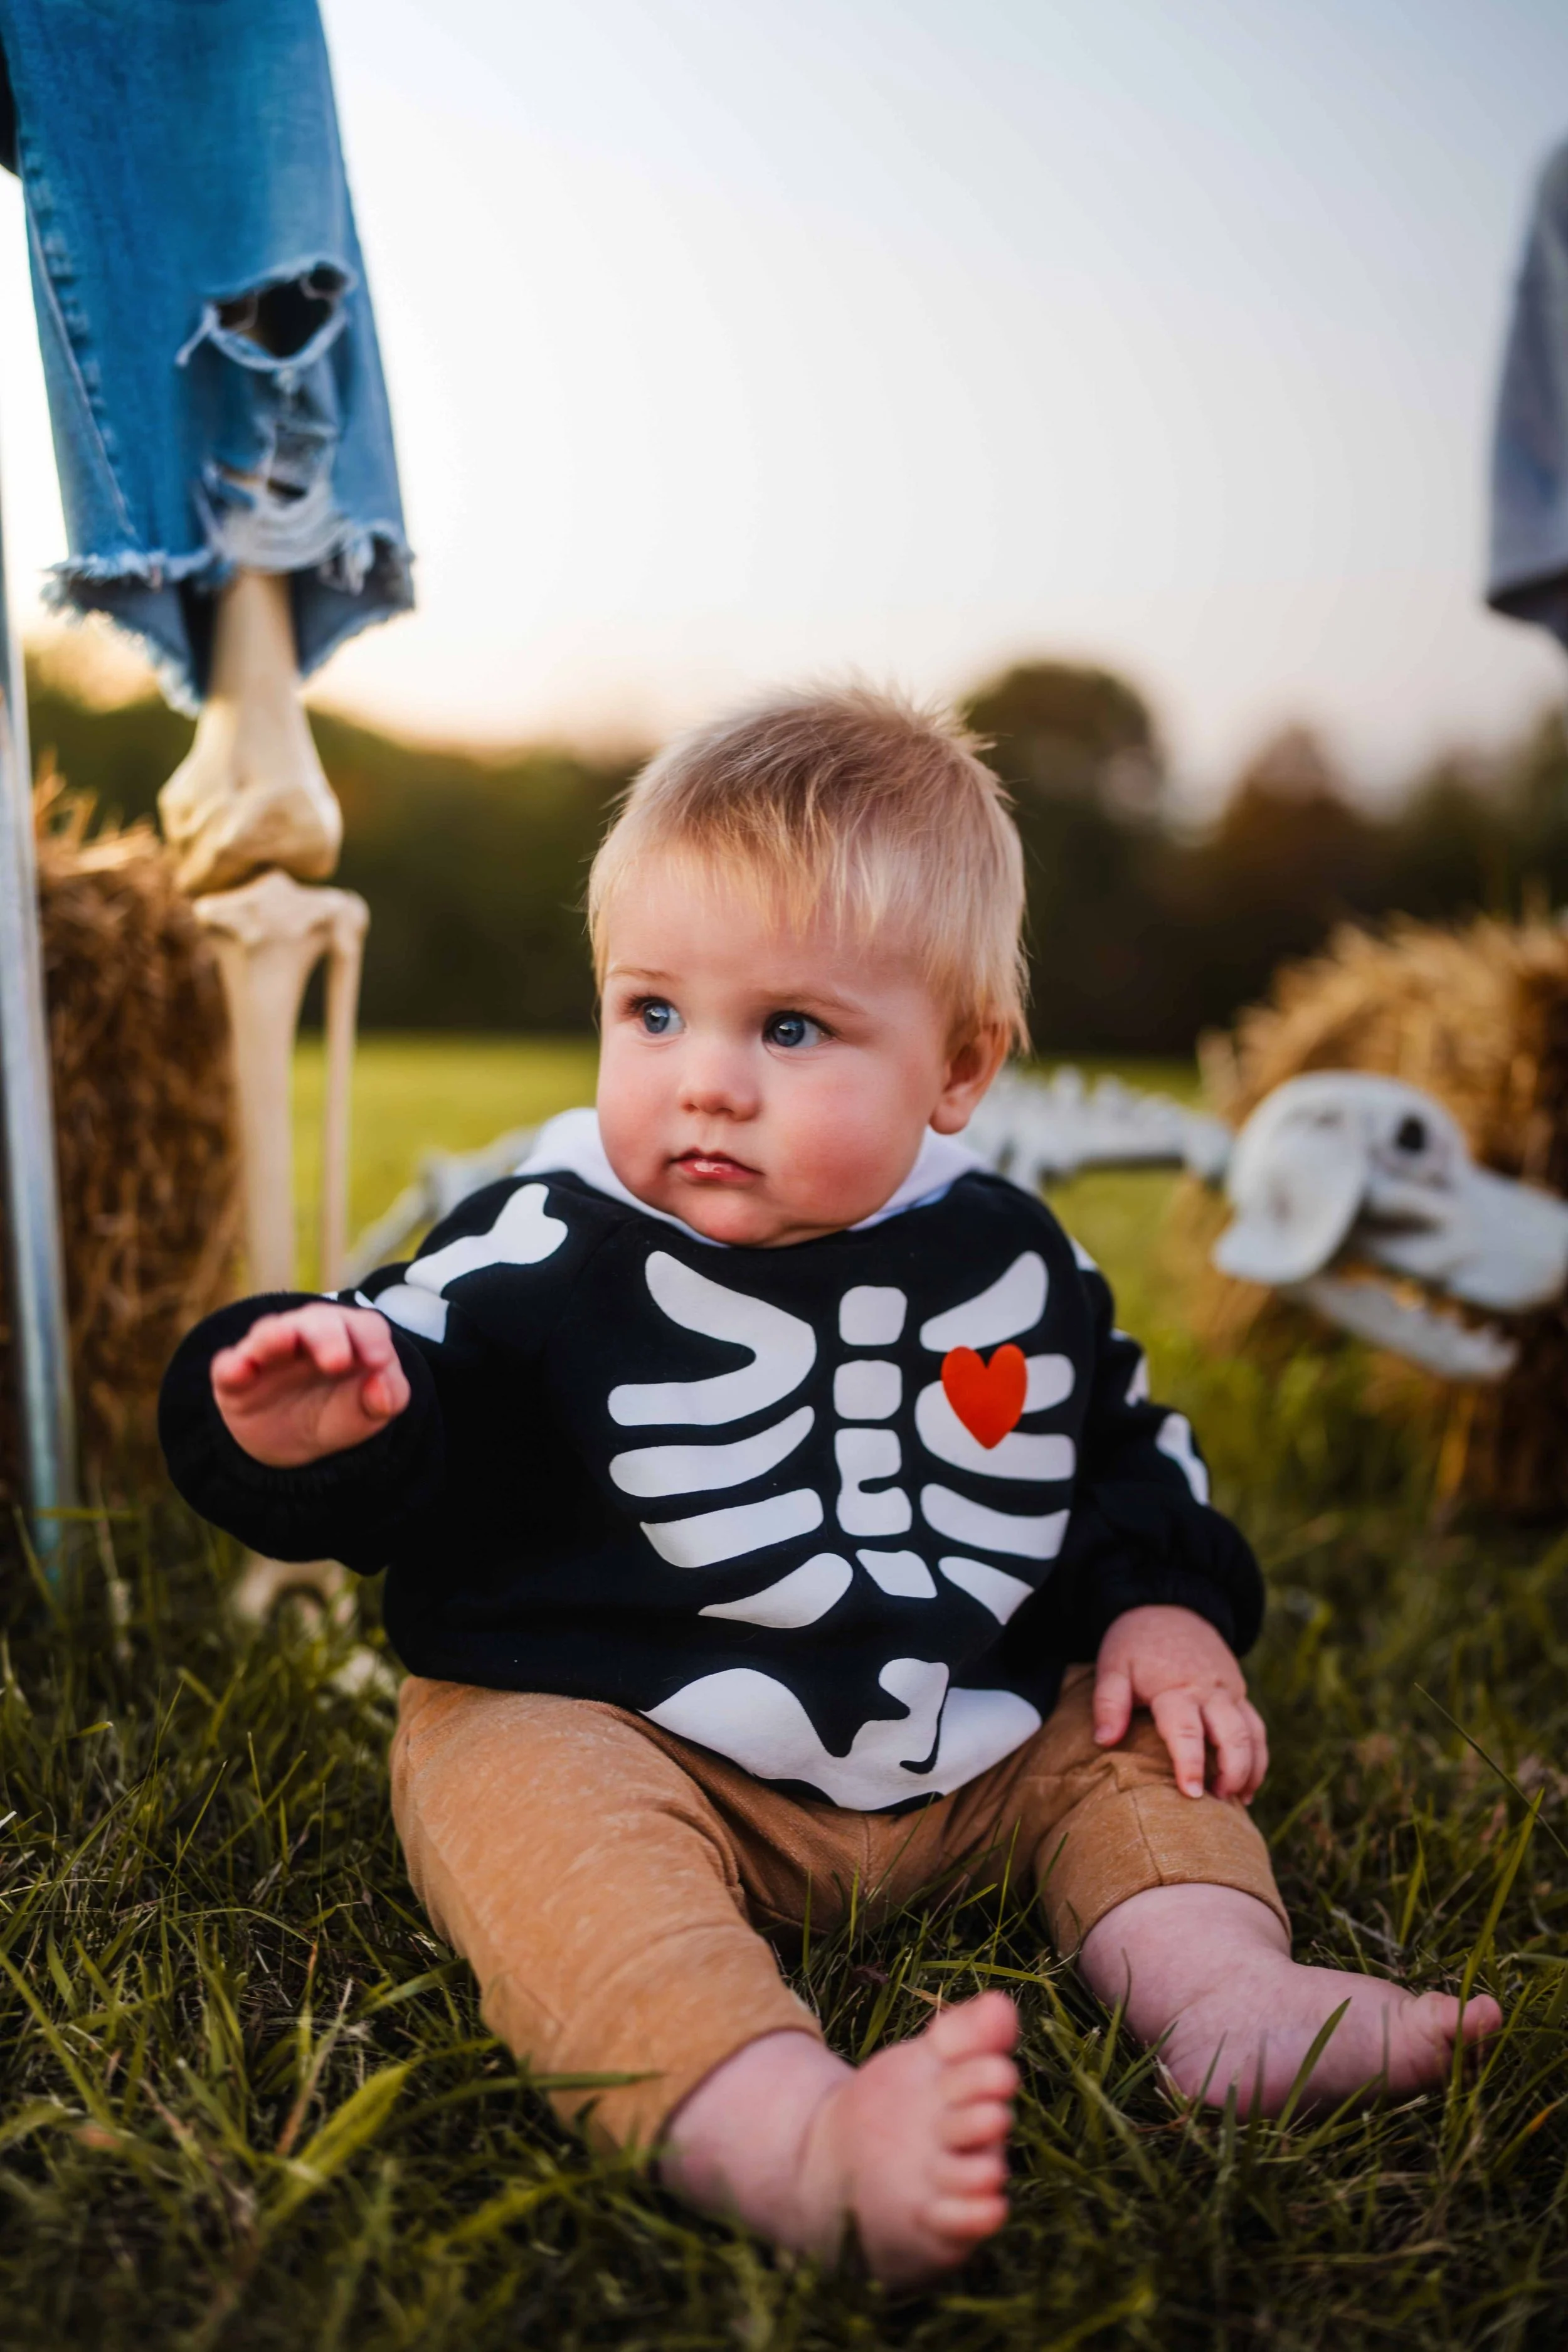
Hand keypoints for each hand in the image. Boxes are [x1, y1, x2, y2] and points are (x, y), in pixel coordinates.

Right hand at [211, 1302, 410, 1467]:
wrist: (292, 1442)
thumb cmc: (339, 1410)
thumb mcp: (370, 1412)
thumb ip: (389, 1397)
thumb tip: (381, 1387)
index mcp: (349, 1336)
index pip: (364, 1325)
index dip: (372, 1339)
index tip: (379, 1362)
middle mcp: (307, 1334)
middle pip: (318, 1321)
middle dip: (328, 1336)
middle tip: (337, 1361)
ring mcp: (269, 1352)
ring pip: (271, 1333)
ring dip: (277, 1336)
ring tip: (285, 1341)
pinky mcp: (236, 1376)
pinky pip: (229, 1365)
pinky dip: (233, 1366)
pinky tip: (240, 1371)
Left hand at [1092, 1604, 1268, 1802]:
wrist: (1168, 1605)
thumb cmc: (1135, 1642)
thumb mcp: (1113, 1666)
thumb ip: (1108, 1702)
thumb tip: (1104, 1741)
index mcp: (1175, 1688)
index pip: (1187, 1731)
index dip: (1190, 1764)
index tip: (1191, 1794)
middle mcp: (1209, 1691)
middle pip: (1233, 1736)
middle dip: (1231, 1773)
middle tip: (1217, 1805)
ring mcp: (1229, 1690)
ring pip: (1252, 1733)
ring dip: (1250, 1769)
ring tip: (1239, 1801)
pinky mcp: (1238, 1691)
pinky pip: (1256, 1725)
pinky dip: (1258, 1755)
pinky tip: (1249, 1782)